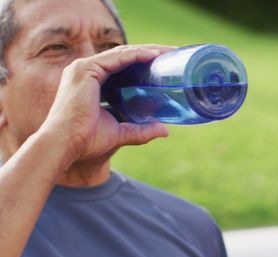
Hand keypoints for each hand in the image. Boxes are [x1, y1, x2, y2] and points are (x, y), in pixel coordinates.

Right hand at [40, 44, 174, 164]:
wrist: (65, 145)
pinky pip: (116, 58)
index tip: (165, 63)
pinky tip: (153, 55)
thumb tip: (166, 131)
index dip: (143, 62)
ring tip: (168, 53)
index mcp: (91, 81)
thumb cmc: (87, 141)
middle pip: (123, 56)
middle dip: (149, 52)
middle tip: (172, 55)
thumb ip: (142, 130)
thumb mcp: (121, 133)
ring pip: (121, 53)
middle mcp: (85, 70)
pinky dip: (135, 55)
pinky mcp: (86, 71)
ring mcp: (83, 68)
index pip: (121, 65)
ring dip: (147, 50)